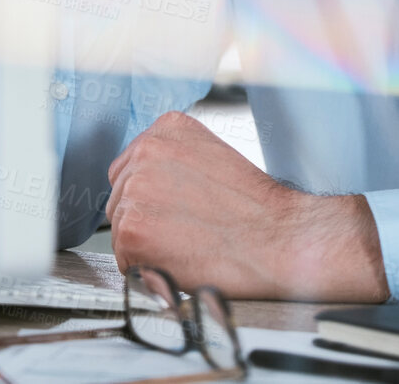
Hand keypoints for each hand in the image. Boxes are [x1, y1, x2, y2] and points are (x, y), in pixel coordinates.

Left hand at [105, 111, 388, 301]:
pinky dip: (145, 269)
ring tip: (187, 245)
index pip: (129, 167)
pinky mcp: (133, 228)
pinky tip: (179, 261)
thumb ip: (172, 162)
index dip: (149, 198)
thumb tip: (146, 187)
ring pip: (120, 227)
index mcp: (166, 128)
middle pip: (119, 196)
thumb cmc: (257, 209)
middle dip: (144, 219)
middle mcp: (145, 151)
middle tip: (182, 232)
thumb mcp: (212, 157)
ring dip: (145, 245)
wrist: (279, 239)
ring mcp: (136, 188)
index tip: (170, 211)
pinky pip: (123, 257)